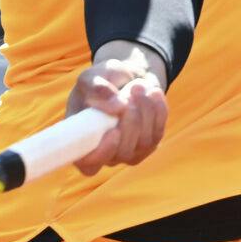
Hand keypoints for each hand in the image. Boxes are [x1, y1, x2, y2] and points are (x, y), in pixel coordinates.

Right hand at [64, 41, 168, 175]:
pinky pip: (158, 132)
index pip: (88, 165)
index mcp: (82, 140)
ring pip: (143, 142)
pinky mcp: (150, 144)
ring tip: (139, 85)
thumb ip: (97, 89)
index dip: (101, 154)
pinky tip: (152, 93)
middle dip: (131, 121)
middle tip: (131, 91)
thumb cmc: (103, 80)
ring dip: (145, 109)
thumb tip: (116, 107)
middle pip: (122, 152)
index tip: (113, 131)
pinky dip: (158, 109)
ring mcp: (130, 151)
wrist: (128, 77)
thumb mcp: (93, 76)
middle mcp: (106, 153)